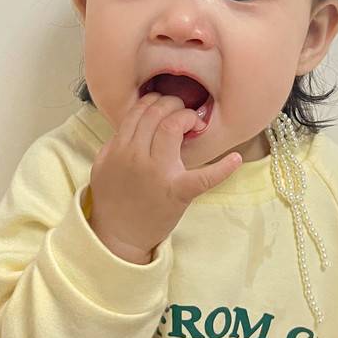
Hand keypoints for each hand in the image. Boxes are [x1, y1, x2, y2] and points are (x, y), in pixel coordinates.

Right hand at [88, 91, 242, 261]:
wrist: (118, 236)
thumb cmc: (111, 200)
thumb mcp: (102, 166)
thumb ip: (114, 143)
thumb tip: (132, 125)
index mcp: (119, 149)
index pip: (138, 112)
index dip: (153, 101)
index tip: (162, 103)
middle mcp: (137, 156)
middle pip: (156, 114)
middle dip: (171, 104)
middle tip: (180, 108)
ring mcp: (158, 173)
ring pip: (172, 128)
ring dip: (186, 117)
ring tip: (192, 121)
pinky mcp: (179, 192)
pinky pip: (203, 176)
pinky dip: (222, 168)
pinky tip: (235, 159)